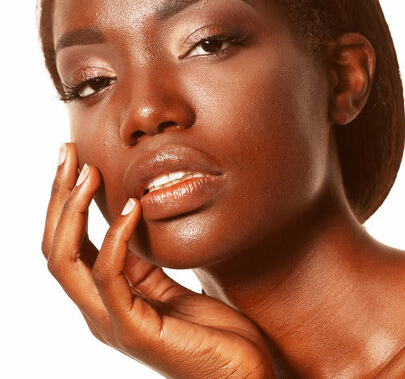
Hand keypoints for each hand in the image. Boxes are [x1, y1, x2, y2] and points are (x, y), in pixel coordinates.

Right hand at [42, 143, 274, 378]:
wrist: (243, 377)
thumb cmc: (215, 334)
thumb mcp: (173, 289)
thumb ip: (145, 266)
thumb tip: (130, 224)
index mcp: (108, 300)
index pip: (70, 246)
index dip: (66, 202)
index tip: (75, 160)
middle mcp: (100, 312)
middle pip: (55, 249)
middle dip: (58, 198)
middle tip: (67, 154)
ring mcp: (113, 324)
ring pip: (67, 263)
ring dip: (74, 212)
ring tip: (89, 172)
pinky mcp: (135, 332)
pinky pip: (112, 279)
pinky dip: (116, 239)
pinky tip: (133, 208)